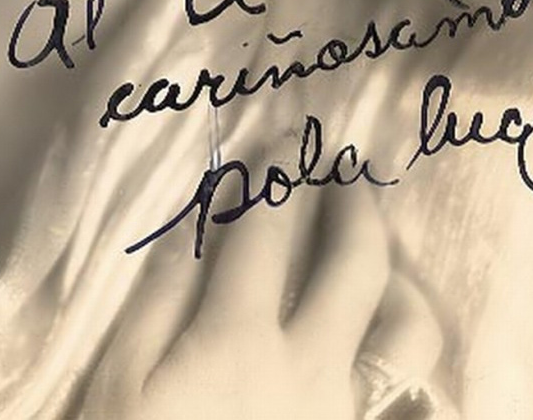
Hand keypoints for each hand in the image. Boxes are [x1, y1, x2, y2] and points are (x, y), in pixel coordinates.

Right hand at [79, 186, 439, 418]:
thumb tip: (200, 218)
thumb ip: (161, 295)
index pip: (267, 231)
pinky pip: (410, 394)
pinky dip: (406, 353)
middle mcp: (312, 368)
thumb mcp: (121, 379)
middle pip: (357, 264)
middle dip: (355, 202)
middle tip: (345, 169)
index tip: (286, 138)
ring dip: (398, 276)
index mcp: (241, 339)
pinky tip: (387, 334)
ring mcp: (347, 412)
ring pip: (408, 331)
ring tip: (376, 253)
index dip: (277, 175)